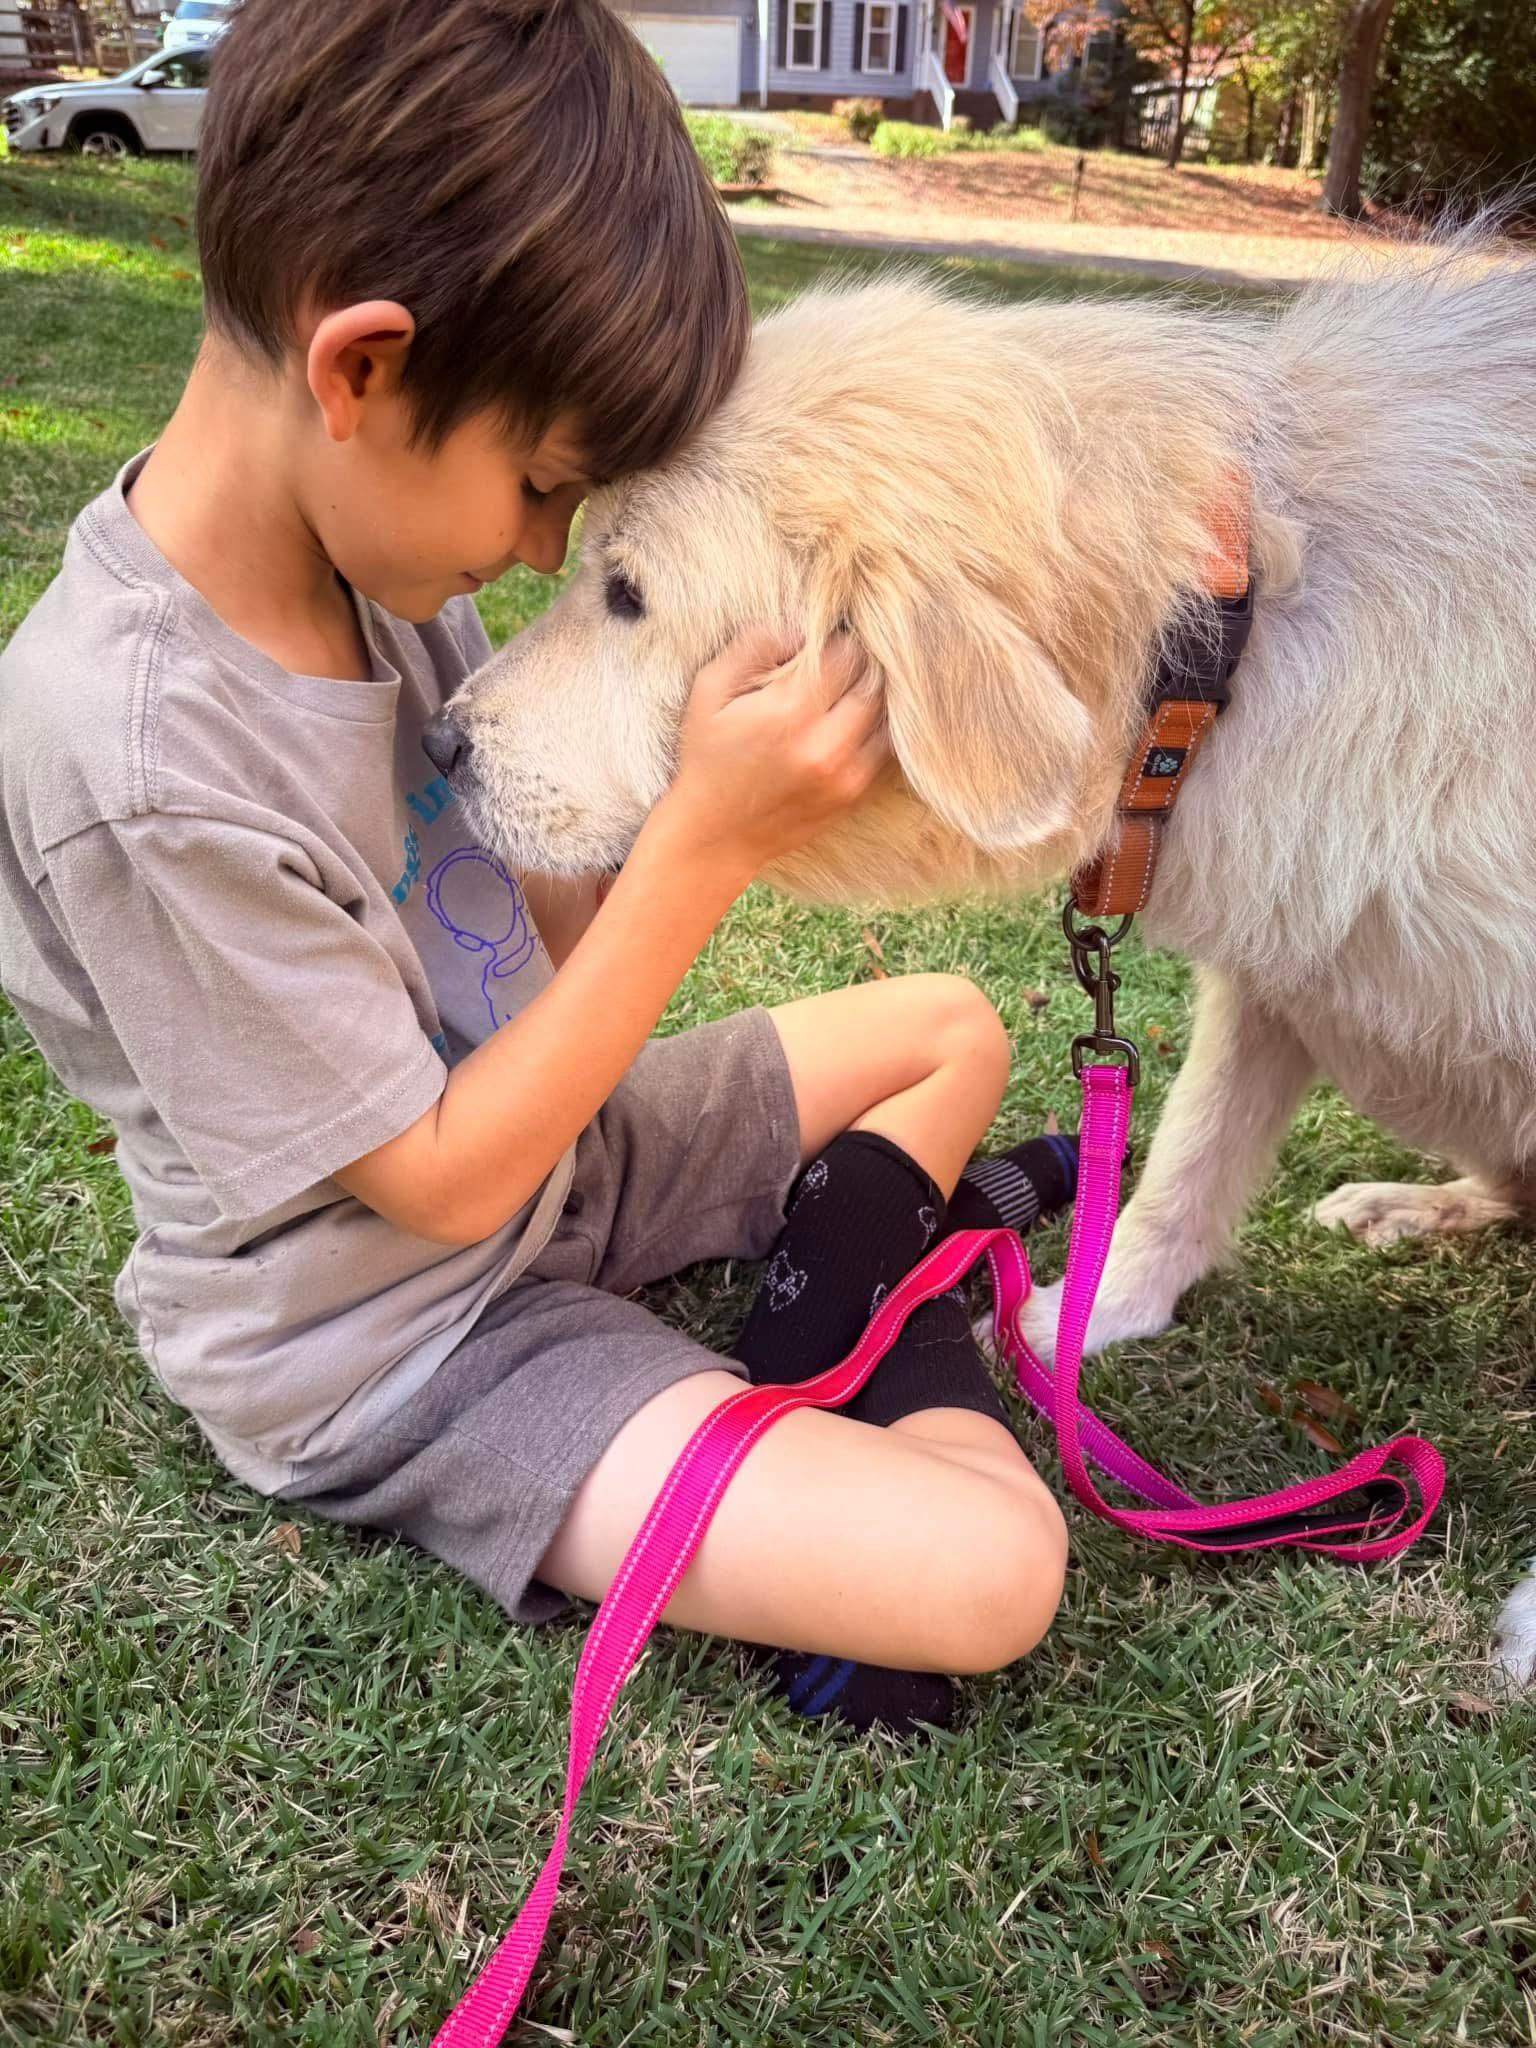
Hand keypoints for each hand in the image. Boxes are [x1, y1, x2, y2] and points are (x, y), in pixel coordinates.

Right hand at [659, 628, 886, 877]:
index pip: (846, 654)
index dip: (837, 641)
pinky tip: (850, 722)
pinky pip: (885, 748)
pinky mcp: (855, 796)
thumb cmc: (707, 758)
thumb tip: (801, 628)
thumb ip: (753, 646)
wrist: (715, 837)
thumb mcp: (709, 692)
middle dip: (859, 666)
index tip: (822, 644)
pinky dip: (875, 728)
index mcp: (788, 714)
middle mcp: (826, 746)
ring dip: (872, 697)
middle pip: (873, 682)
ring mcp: (846, 776)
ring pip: (887, 715)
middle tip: (838, 665)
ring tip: (847, 692)